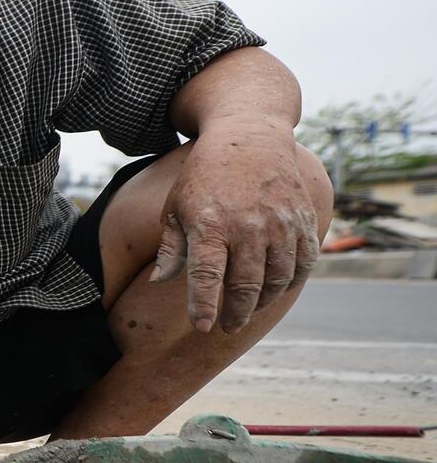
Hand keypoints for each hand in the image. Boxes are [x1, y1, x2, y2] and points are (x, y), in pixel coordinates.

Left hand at [151, 119, 320, 332]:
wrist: (248, 136)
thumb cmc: (204, 176)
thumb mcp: (175, 206)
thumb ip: (170, 248)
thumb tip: (158, 282)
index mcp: (210, 224)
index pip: (206, 277)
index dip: (204, 306)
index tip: (203, 327)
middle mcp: (248, 227)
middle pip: (245, 286)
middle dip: (235, 313)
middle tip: (227, 327)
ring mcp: (280, 224)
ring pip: (277, 280)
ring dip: (263, 302)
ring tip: (247, 310)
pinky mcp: (303, 220)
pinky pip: (303, 264)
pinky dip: (290, 282)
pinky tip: (275, 288)